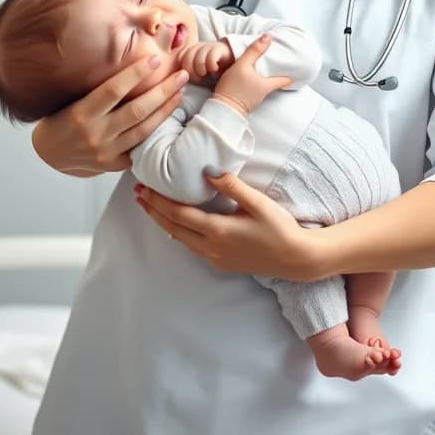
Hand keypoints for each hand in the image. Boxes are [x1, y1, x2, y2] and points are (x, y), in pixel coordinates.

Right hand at [31, 55, 188, 176]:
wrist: (48, 154)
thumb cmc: (60, 119)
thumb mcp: (71, 99)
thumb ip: (97, 88)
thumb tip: (127, 62)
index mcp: (81, 113)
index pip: (113, 89)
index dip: (136, 73)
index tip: (155, 59)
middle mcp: (95, 134)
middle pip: (137, 110)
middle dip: (163, 90)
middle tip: (181, 75)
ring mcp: (106, 152)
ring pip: (144, 129)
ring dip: (166, 110)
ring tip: (180, 92)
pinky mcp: (113, 165)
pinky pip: (140, 147)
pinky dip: (156, 132)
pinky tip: (169, 118)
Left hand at [133, 173, 321, 280]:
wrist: (297, 258)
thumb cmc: (280, 228)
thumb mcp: (257, 202)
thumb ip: (231, 185)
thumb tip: (207, 171)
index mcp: (217, 230)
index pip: (178, 214)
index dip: (158, 201)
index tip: (144, 188)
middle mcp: (211, 248)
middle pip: (172, 228)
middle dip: (153, 211)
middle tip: (138, 195)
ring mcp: (215, 259)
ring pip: (180, 240)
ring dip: (164, 223)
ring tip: (151, 208)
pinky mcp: (222, 264)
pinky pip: (192, 248)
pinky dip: (179, 233)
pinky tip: (178, 225)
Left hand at [179, 40, 233, 82]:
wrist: (231, 62)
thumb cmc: (210, 71)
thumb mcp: (197, 73)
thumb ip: (186, 74)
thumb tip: (178, 81)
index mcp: (189, 52)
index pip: (179, 58)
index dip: (184, 70)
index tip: (190, 79)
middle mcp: (197, 47)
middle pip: (187, 57)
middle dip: (191, 71)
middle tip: (199, 79)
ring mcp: (208, 46)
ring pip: (198, 57)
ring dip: (201, 69)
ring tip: (207, 74)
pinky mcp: (219, 48)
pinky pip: (211, 56)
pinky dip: (211, 66)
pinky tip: (214, 70)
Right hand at [213, 34, 290, 115]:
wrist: (222, 109)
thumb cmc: (233, 87)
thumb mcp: (242, 65)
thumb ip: (254, 51)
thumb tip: (268, 36)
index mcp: (267, 85)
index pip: (284, 80)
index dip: (289, 75)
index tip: (294, 70)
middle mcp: (263, 94)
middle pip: (273, 83)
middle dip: (275, 75)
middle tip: (276, 67)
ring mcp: (255, 100)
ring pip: (263, 87)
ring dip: (263, 80)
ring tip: (261, 71)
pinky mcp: (245, 103)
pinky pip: (253, 92)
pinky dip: (253, 85)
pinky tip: (247, 81)